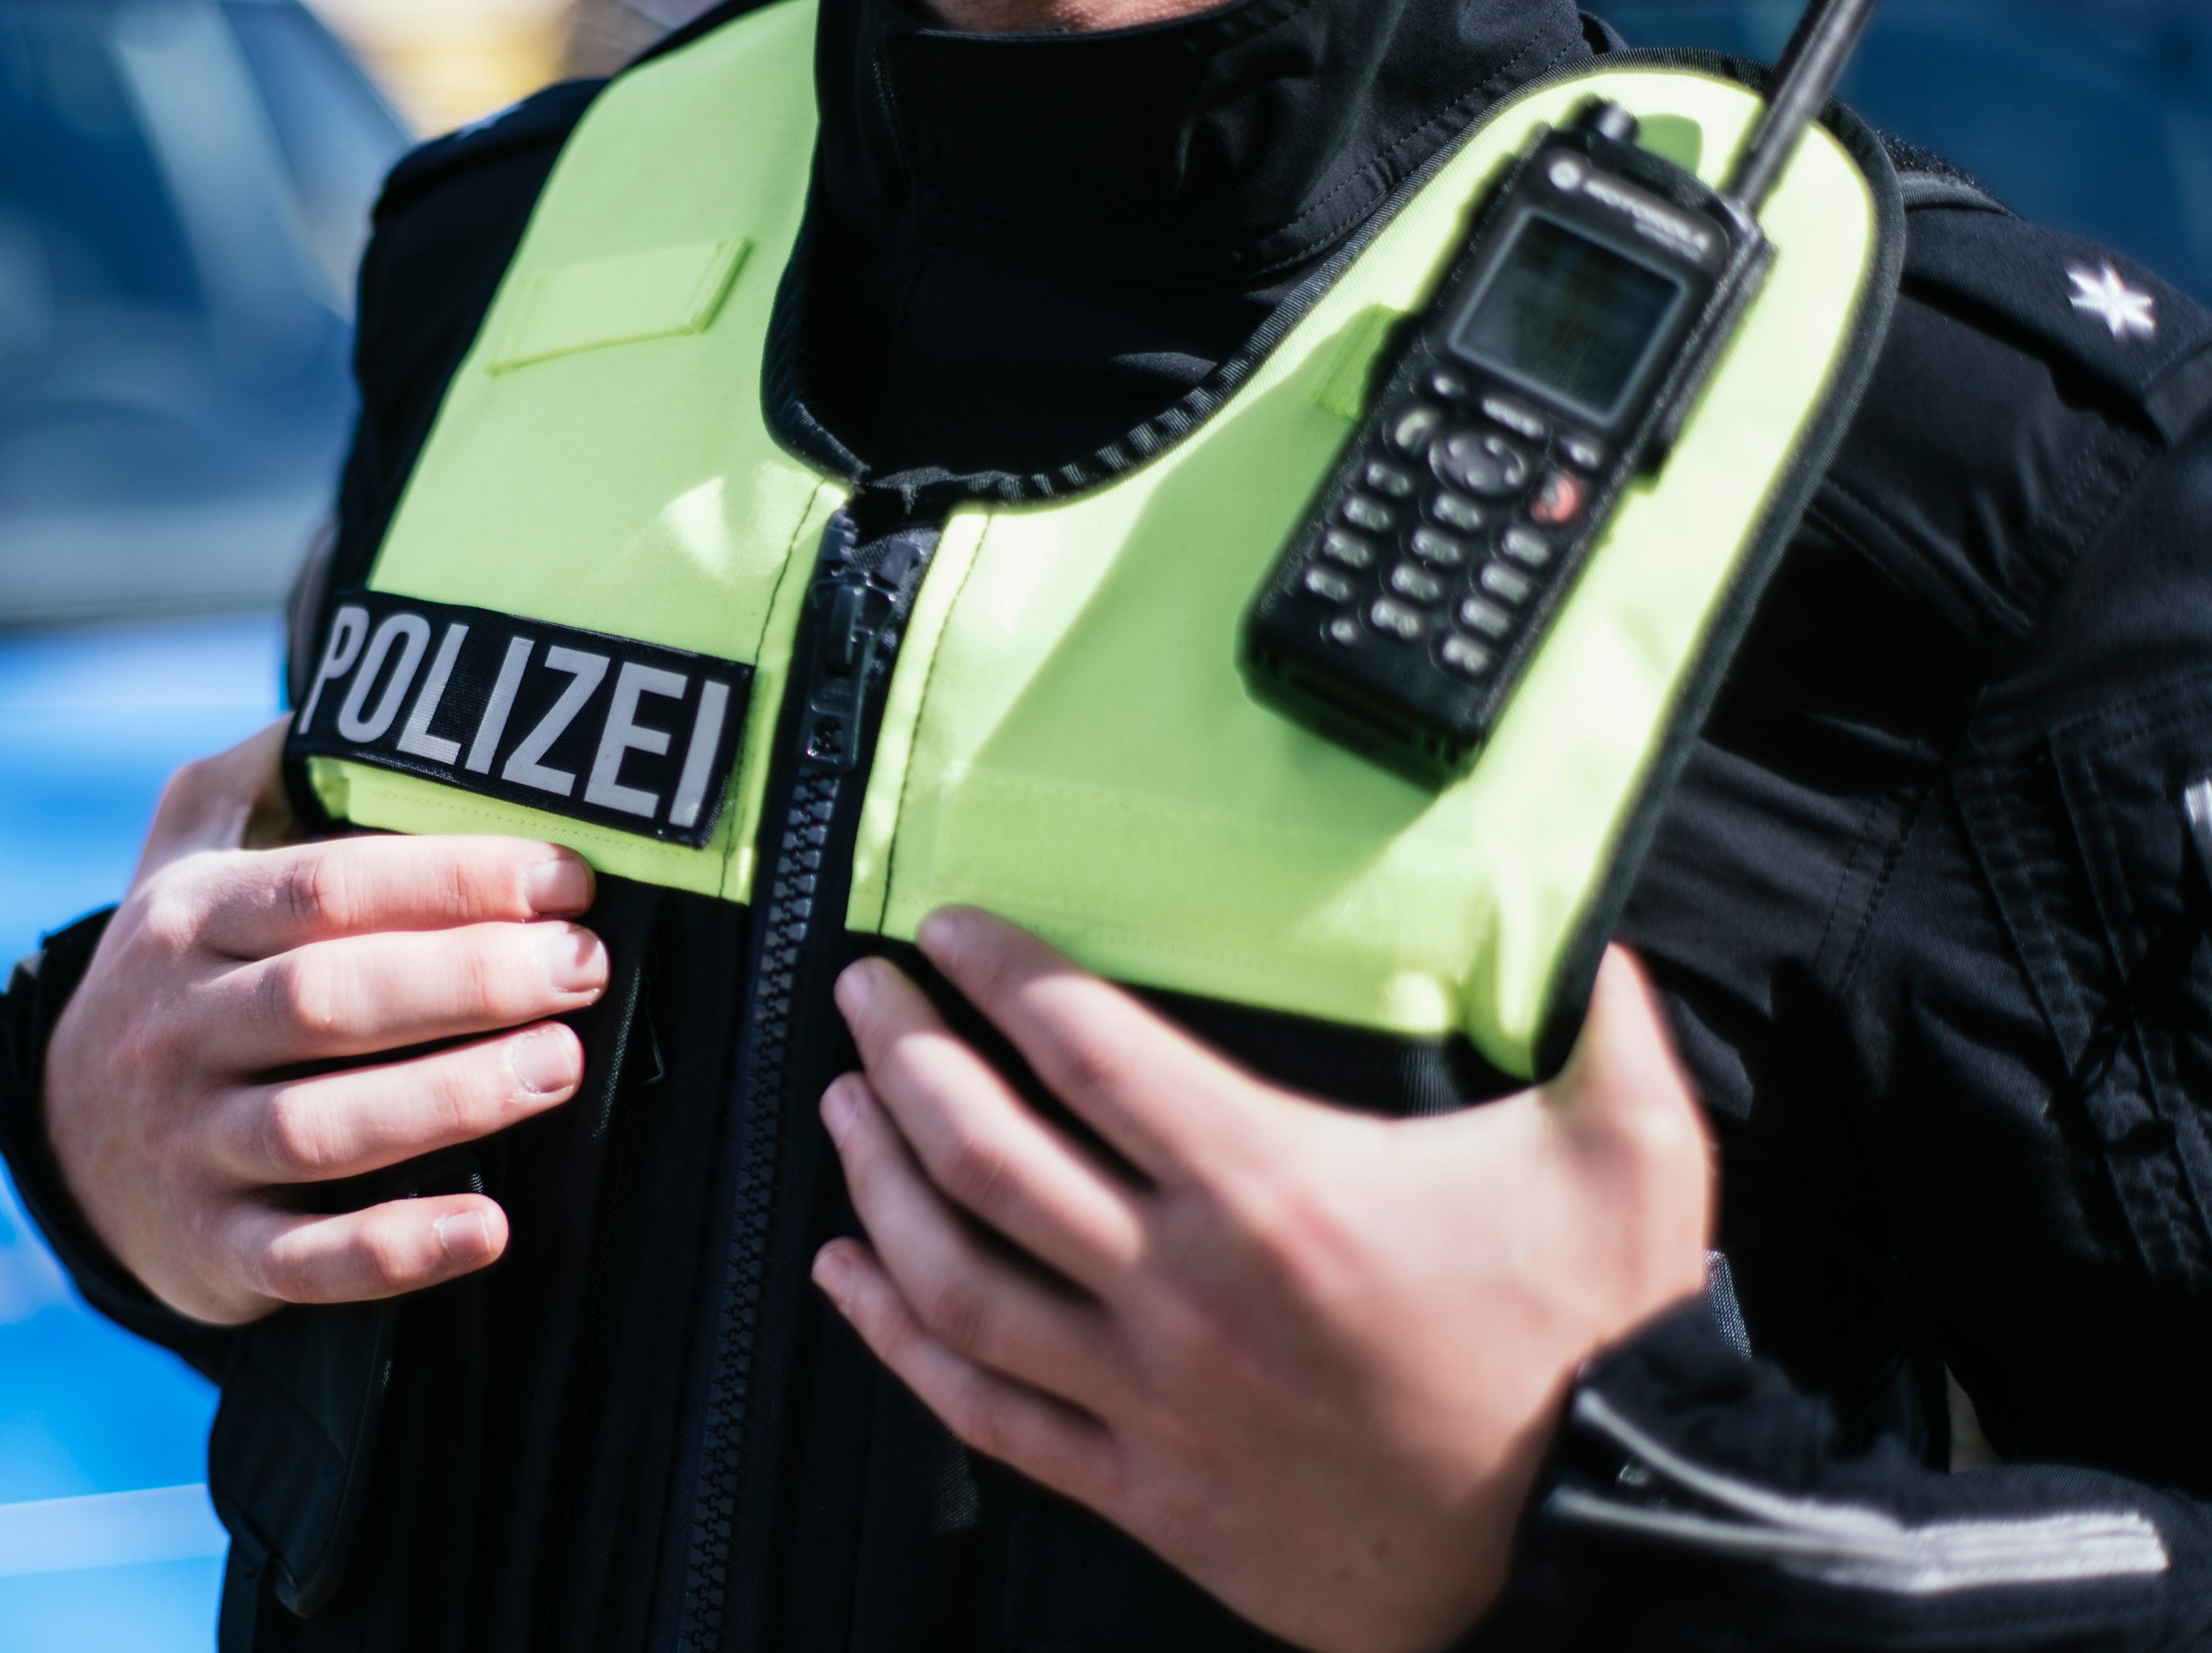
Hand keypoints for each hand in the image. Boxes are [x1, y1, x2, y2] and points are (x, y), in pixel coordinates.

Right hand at [47, 718, 606, 1327]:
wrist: (65, 1145)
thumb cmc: (176, 981)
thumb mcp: (180, 859)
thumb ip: (253, 776)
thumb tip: (343, 687)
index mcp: (187, 921)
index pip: (327, 889)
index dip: (453, 880)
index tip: (566, 877)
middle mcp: (180, 1032)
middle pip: (330, 1000)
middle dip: (471, 979)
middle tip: (582, 966)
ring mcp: (191, 1147)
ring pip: (324, 1128)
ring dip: (451, 1100)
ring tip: (559, 1065)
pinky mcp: (215, 1253)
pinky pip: (307, 1261)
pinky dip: (399, 1249)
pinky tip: (491, 1229)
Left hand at [812, 910, 1710, 1652]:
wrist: (1590, 1546)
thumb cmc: (1594, 1351)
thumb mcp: (1630, 1164)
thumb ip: (1607, 1029)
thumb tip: (1603, 932)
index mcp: (1276, 1187)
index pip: (1086, 1046)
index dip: (997, 973)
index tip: (947, 926)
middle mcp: (1186, 1287)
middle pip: (986, 1148)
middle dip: (903, 1054)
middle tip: (862, 992)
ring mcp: (1151, 1394)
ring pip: (957, 1275)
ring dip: (878, 1179)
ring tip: (841, 1105)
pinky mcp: (1143, 1486)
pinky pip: (980, 1408)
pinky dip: (893, 1337)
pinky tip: (846, 1277)